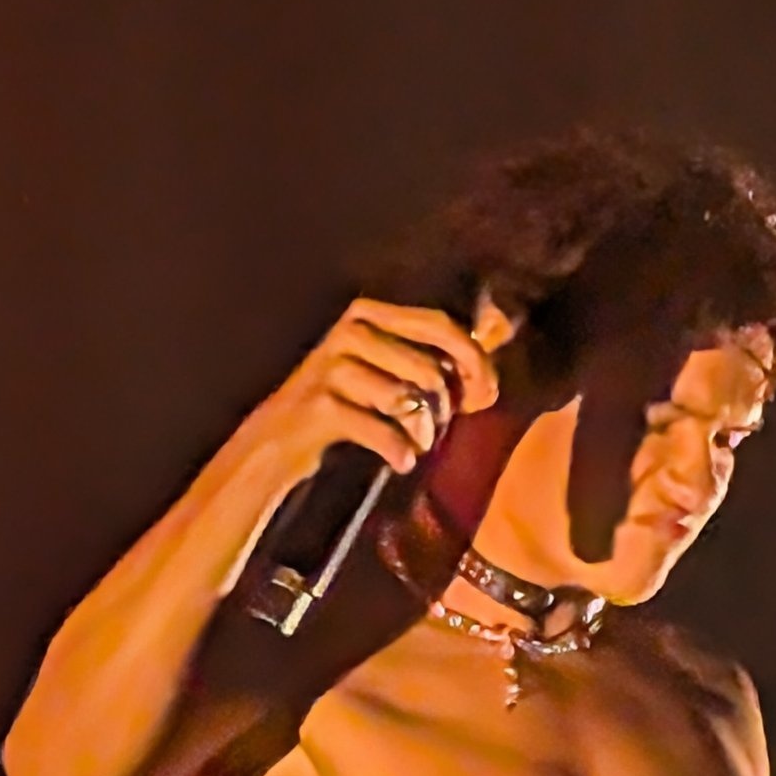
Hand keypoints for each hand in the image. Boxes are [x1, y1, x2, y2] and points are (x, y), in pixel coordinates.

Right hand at [249, 298, 501, 484]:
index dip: (474, 362)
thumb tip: (497, 337)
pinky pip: (383, 431)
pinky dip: (399, 452)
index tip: (486, 397)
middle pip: (430, 369)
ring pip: (408, 401)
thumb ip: (432, 355)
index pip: (440, 325)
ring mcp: (331, 367)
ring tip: (415, 446)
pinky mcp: (320, 406)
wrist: (278, 440)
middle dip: (447, 408)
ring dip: (422, 435)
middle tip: (438, 430)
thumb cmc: (346, 406)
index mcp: (369, 313)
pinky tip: (401, 462)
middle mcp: (349, 331)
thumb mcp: (386, 371)